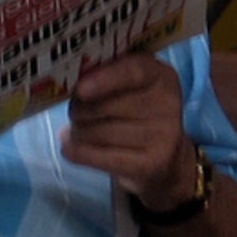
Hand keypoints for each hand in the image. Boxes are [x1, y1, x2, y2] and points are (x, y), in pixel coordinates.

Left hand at [65, 55, 200, 209]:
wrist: (164, 157)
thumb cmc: (135, 114)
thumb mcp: (129, 87)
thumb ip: (104, 78)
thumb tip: (71, 86)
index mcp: (161, 76)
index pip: (134, 71)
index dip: (105, 79)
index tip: (80, 89)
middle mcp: (168, 104)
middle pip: (109, 106)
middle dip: (80, 110)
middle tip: (75, 113)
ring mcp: (163, 136)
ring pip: (102, 133)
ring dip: (79, 132)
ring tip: (78, 131)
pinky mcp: (152, 164)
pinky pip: (104, 158)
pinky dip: (80, 153)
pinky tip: (69, 149)